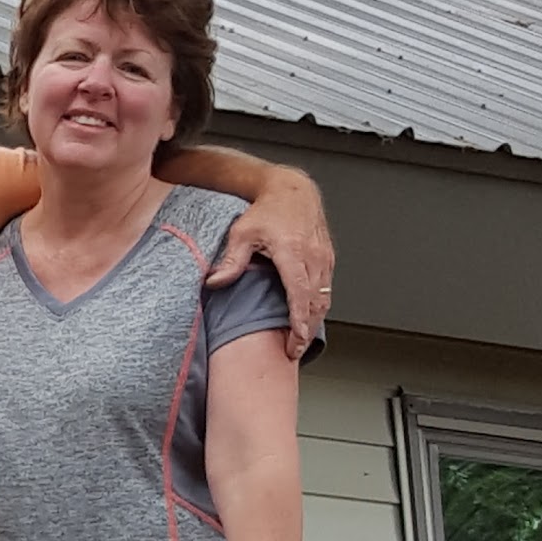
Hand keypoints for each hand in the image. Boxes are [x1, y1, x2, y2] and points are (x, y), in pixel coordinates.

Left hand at [207, 169, 334, 356]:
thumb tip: (213, 283)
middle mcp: (314, 256)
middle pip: (316, 303)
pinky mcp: (328, 256)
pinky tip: (309, 318)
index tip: (295, 342)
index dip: (299, 322)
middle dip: (307, 331)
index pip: (300, 294)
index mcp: (293, 252)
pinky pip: (327, 287)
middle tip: (295, 351)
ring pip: (325, 297)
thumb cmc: (267, 210)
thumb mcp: (242, 233)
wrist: (292, 189)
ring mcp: (324, 256)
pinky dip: (320, 306)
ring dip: (315, 321)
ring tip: (301, 341)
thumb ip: (231, 261)